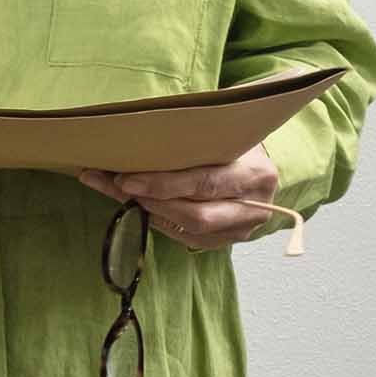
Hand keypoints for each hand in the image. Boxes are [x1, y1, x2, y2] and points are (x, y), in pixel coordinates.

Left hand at [78, 146, 281, 251]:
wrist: (259, 168)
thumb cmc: (234, 146)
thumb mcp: (223, 135)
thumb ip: (193, 141)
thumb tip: (134, 137)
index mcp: (256, 174)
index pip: (205, 183)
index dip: (163, 185)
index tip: (125, 178)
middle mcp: (255, 206)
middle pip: (196, 215)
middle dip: (151, 201)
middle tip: (116, 185)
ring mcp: (242, 228)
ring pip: (188, 229)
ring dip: (148, 211)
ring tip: (117, 192)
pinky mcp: (225, 240)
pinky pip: (185, 237)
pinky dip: (157, 220)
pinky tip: (134, 204)